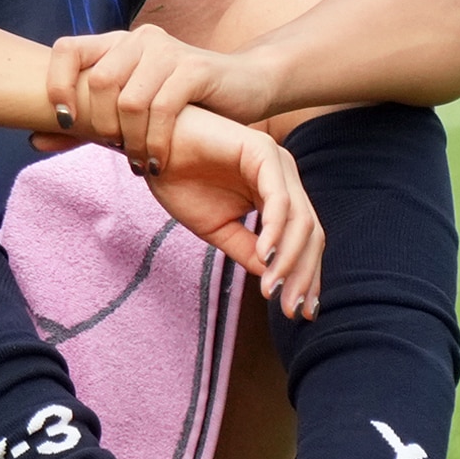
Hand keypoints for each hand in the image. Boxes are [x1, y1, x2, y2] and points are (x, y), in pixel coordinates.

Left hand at [47, 23, 266, 163]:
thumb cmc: (182, 102)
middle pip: (98, 81)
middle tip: (115, 149)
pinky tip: (157, 161)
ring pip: (128, 100)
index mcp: (117, 43)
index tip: (66, 121)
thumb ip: (84, 125)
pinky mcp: (195, 69)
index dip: (56, 83)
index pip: (67, 48)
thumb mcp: (128, 112)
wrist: (244, 87)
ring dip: (129, 140)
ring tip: (137, 160)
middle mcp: (139, 40)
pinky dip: (155, 142)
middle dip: (101, 125)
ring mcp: (167, 51)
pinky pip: (161, 109)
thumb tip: (31, 140)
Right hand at [144, 107, 322, 318]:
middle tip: (291, 309)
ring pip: (301, 220)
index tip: (298, 312)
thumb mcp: (218, 228)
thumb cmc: (179, 180)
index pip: (304, 240)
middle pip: (311, 233)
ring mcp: (276, 162)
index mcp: (277, 195)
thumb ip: (249, 250)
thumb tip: (274, 281)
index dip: (305, 276)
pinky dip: (275, 229)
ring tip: (272, 289)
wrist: (148, 146)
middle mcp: (284, 178)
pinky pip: (279, 198)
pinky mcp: (262, 149)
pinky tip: (265, 255)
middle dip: (304, 275)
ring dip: (291, 259)